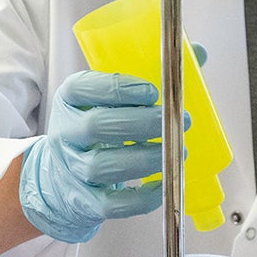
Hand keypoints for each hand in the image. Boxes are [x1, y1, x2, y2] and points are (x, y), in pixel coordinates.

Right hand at [18, 71, 169, 243]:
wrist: (58, 177)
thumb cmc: (93, 131)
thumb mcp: (106, 98)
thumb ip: (150, 74)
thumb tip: (198, 52)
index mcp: (70, 100)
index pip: (83, 88)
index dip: (118, 89)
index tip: (151, 91)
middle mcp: (66, 133)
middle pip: (97, 126)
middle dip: (142, 123)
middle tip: (176, 121)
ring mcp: (73, 169)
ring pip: (104, 165)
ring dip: (146, 159)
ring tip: (176, 153)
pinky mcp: (85, 201)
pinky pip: (112, 204)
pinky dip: (142, 198)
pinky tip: (163, 185)